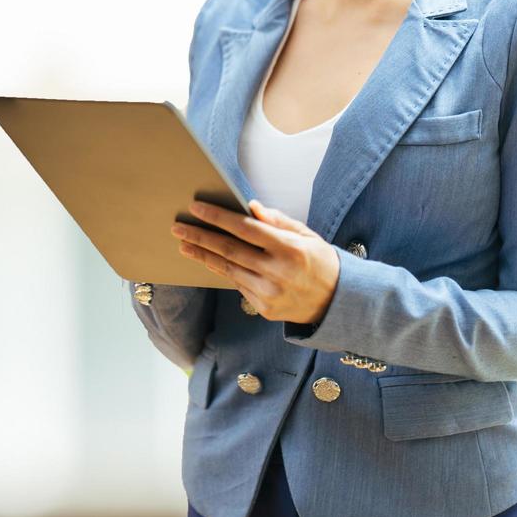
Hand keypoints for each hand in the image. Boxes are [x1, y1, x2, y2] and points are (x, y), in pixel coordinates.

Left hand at [170, 199, 340, 324]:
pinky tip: (208, 260)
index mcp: (289, 249)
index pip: (246, 228)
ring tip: (184, 244)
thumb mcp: (307, 235)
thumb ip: (278, 221)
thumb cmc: (321, 262)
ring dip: (203, 256)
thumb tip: (250, 207)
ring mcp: (269, 294)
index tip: (197, 208)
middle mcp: (277, 272)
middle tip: (178, 227)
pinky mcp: (264, 309)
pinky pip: (238, 285)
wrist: (338, 302)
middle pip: (229, 250)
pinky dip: (223, 271)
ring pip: (228, 270)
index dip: (218, 217)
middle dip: (200, 237)